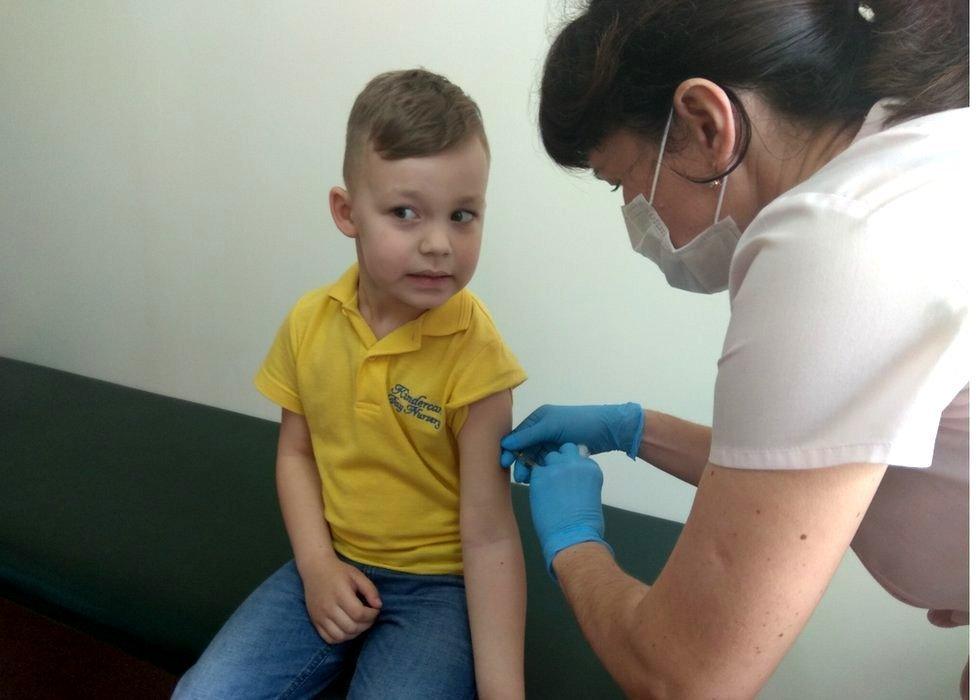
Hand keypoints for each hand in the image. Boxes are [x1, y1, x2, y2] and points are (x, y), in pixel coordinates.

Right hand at [301, 558, 381, 643]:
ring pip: (340, 636)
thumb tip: (379, 606)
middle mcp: (328, 607)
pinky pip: (329, 639)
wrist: (315, 569)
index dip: (372, 615)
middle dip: (366, 625)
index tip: (375, 610)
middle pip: (351, 627)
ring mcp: (320, 616)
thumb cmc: (339, 572)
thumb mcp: (357, 575)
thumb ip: (370, 590)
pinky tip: (347, 628)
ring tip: (360, 623)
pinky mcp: (315, 621)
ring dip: (355, 633)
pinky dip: (341, 638)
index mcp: (340, 594)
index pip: (359, 614)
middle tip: (369, 617)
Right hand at [500, 403, 643, 480]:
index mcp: (538, 419)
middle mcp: (543, 429)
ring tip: (528, 482)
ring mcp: (552, 442)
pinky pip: (546, 463)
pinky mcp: (561, 453)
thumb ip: (529, 435)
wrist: (609, 430)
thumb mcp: (552, 426)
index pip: (518, 435)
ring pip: (534, 458)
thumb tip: (505, 444)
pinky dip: (541, 471)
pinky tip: (539, 480)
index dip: (509, 449)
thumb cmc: (580, 423)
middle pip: (524, 449)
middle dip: (520, 463)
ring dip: (530, 469)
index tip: (503, 464)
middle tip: (519, 479)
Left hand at [526, 443, 611, 577]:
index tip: (570, 478)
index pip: (579, 454)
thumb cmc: (584, 524)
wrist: (574, 538)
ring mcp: (558, 468)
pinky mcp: (540, 476)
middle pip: (565, 449)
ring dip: (548, 469)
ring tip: (548, 489)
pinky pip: (534, 470)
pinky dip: (536, 480)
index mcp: (591, 468)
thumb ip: (581, 479)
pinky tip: (540, 494)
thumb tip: (569, 477)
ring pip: (549, 457)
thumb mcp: (590, 494)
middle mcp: (576, 463)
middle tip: (557, 479)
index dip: (572, 466)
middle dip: (560, 460)